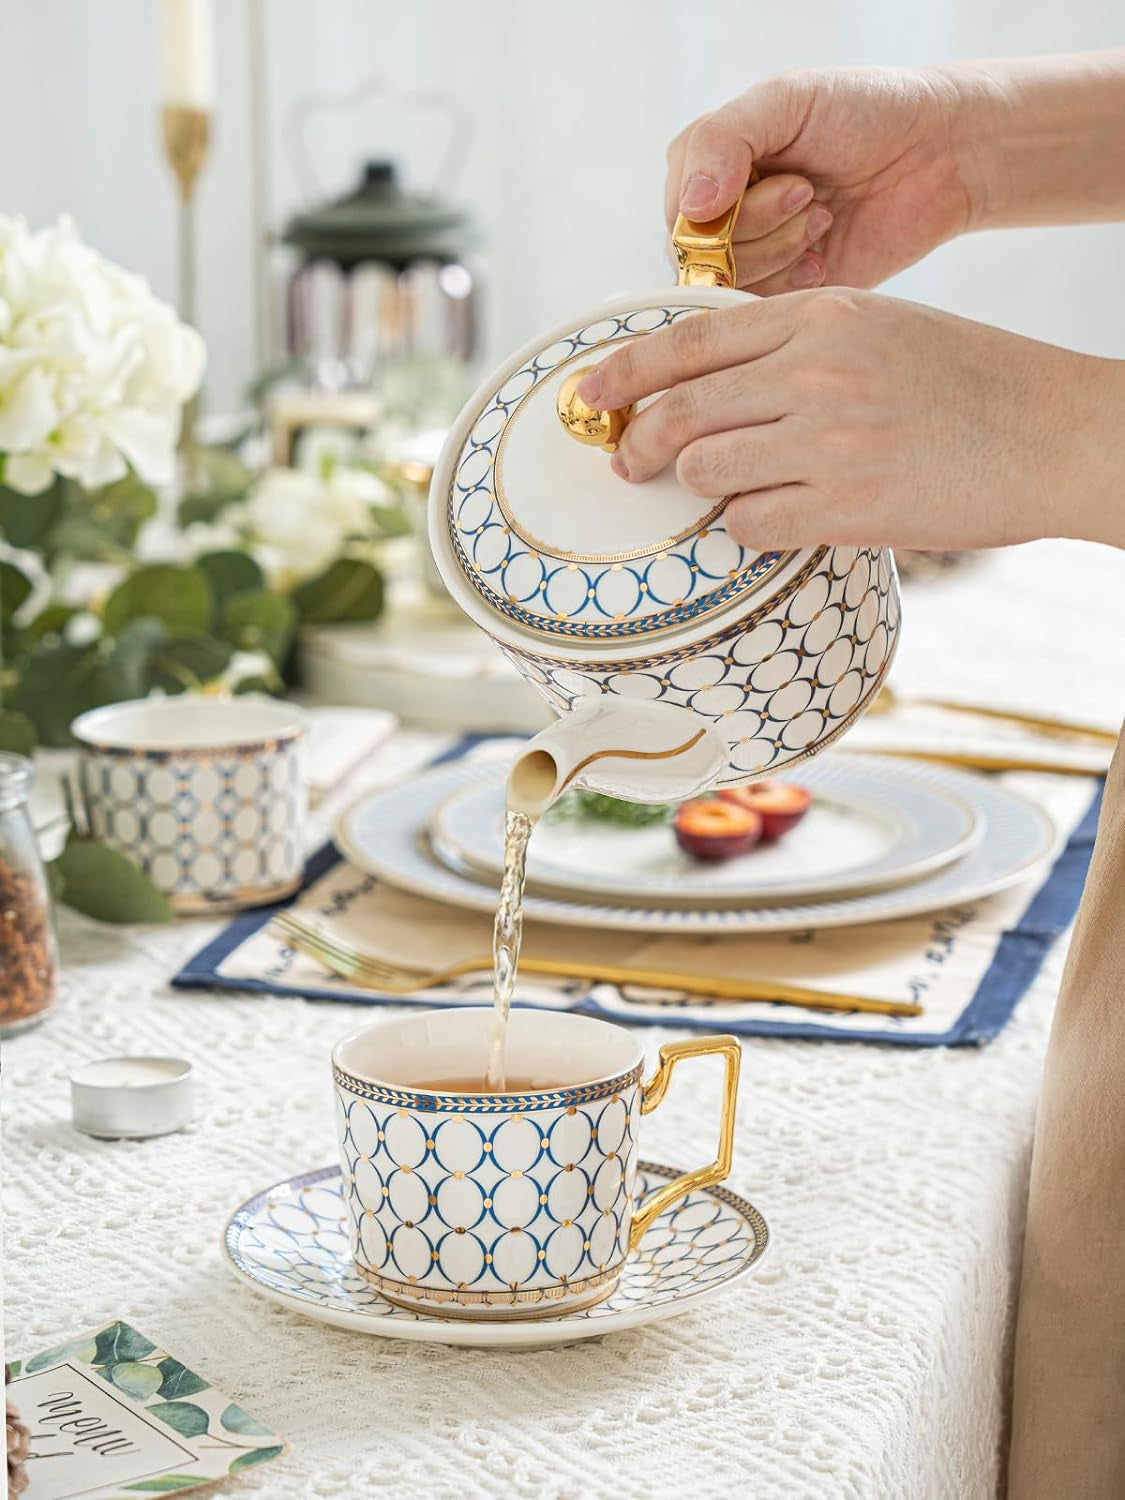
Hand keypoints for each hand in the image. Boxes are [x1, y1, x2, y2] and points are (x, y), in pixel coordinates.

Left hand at [577, 291, 1124, 549]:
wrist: (1053, 432)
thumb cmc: (971, 382)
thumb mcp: (882, 328)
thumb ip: (800, 344)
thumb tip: (716, 380)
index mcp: (822, 314)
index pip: (690, 339)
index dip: (623, 369)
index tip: (585, 395)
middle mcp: (817, 369)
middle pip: (681, 409)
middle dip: (638, 444)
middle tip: (627, 465)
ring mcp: (829, 439)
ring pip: (706, 469)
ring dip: (697, 489)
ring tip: (715, 495)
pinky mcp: (847, 505)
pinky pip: (749, 524)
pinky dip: (743, 530)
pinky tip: (765, 524)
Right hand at [665, 66, 981, 293]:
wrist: (938, 152)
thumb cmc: (864, 111)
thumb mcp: (786, 100)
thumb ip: (722, 139)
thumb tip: (690, 207)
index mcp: (706, 167)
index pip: (679, 216)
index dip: (722, 212)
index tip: (784, 175)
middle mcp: (719, 218)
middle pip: (702, 258)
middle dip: (761, 225)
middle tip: (809, 192)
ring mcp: (751, 260)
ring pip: (731, 287)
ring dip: (784, 248)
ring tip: (825, 214)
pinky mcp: (785, 297)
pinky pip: (764, 314)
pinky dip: (797, 283)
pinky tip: (826, 254)